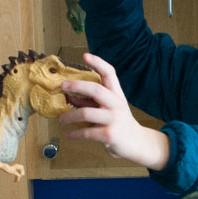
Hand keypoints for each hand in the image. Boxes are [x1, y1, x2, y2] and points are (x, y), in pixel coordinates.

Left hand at [60, 54, 169, 170]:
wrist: (135, 142)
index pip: (109, 73)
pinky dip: (75, 134)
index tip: (85, 55)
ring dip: (70, 116)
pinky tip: (69, 135)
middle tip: (62, 86)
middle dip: (77, 86)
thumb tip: (69, 98)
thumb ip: (91, 102)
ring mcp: (113, 119)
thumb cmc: (118, 122)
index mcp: (116, 94)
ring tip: (61, 119)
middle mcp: (116, 104)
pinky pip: (87, 132)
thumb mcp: (108, 109)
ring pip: (86, 113)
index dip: (98, 63)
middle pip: (96, 90)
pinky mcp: (109, 135)